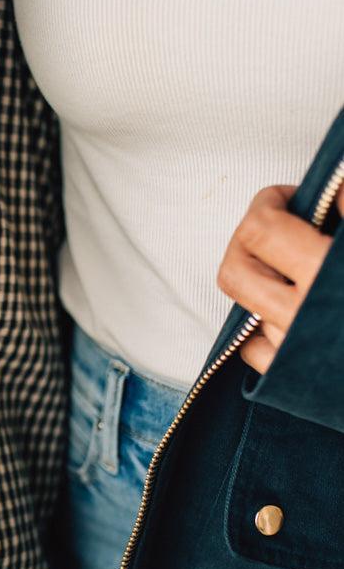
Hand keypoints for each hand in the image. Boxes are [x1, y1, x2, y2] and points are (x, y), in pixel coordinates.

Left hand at [216, 182, 343, 373]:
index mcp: (331, 275)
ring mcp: (299, 353)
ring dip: (265, 280)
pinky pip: (255, 349)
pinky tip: (292, 308)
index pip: (263, 230)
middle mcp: (307, 317)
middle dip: (248, 239)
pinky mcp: (300, 382)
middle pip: (235, 270)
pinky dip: (265, 325)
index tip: (286, 197)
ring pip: (246, 307)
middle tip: (274, 224)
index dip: (268, 202)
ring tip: (297, 268)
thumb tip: (337, 185)